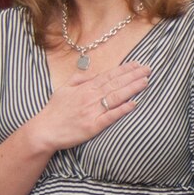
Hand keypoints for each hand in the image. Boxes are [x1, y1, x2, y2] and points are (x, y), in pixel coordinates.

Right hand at [27, 61, 150, 153]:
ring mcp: (92, 111)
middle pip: (115, 84)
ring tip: (145, 81)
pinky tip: (134, 104)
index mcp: (84, 88)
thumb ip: (79, 79)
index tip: (137, 64)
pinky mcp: (93, 126)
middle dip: (133, 76)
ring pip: (115, 97)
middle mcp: (90, 97)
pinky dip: (122, 110)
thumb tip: (94, 73)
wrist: (44, 130)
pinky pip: (110, 117)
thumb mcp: (64, 89)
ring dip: (131, 89)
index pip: (108, 76)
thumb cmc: (55, 110)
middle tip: (148, 69)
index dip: (124, 70)